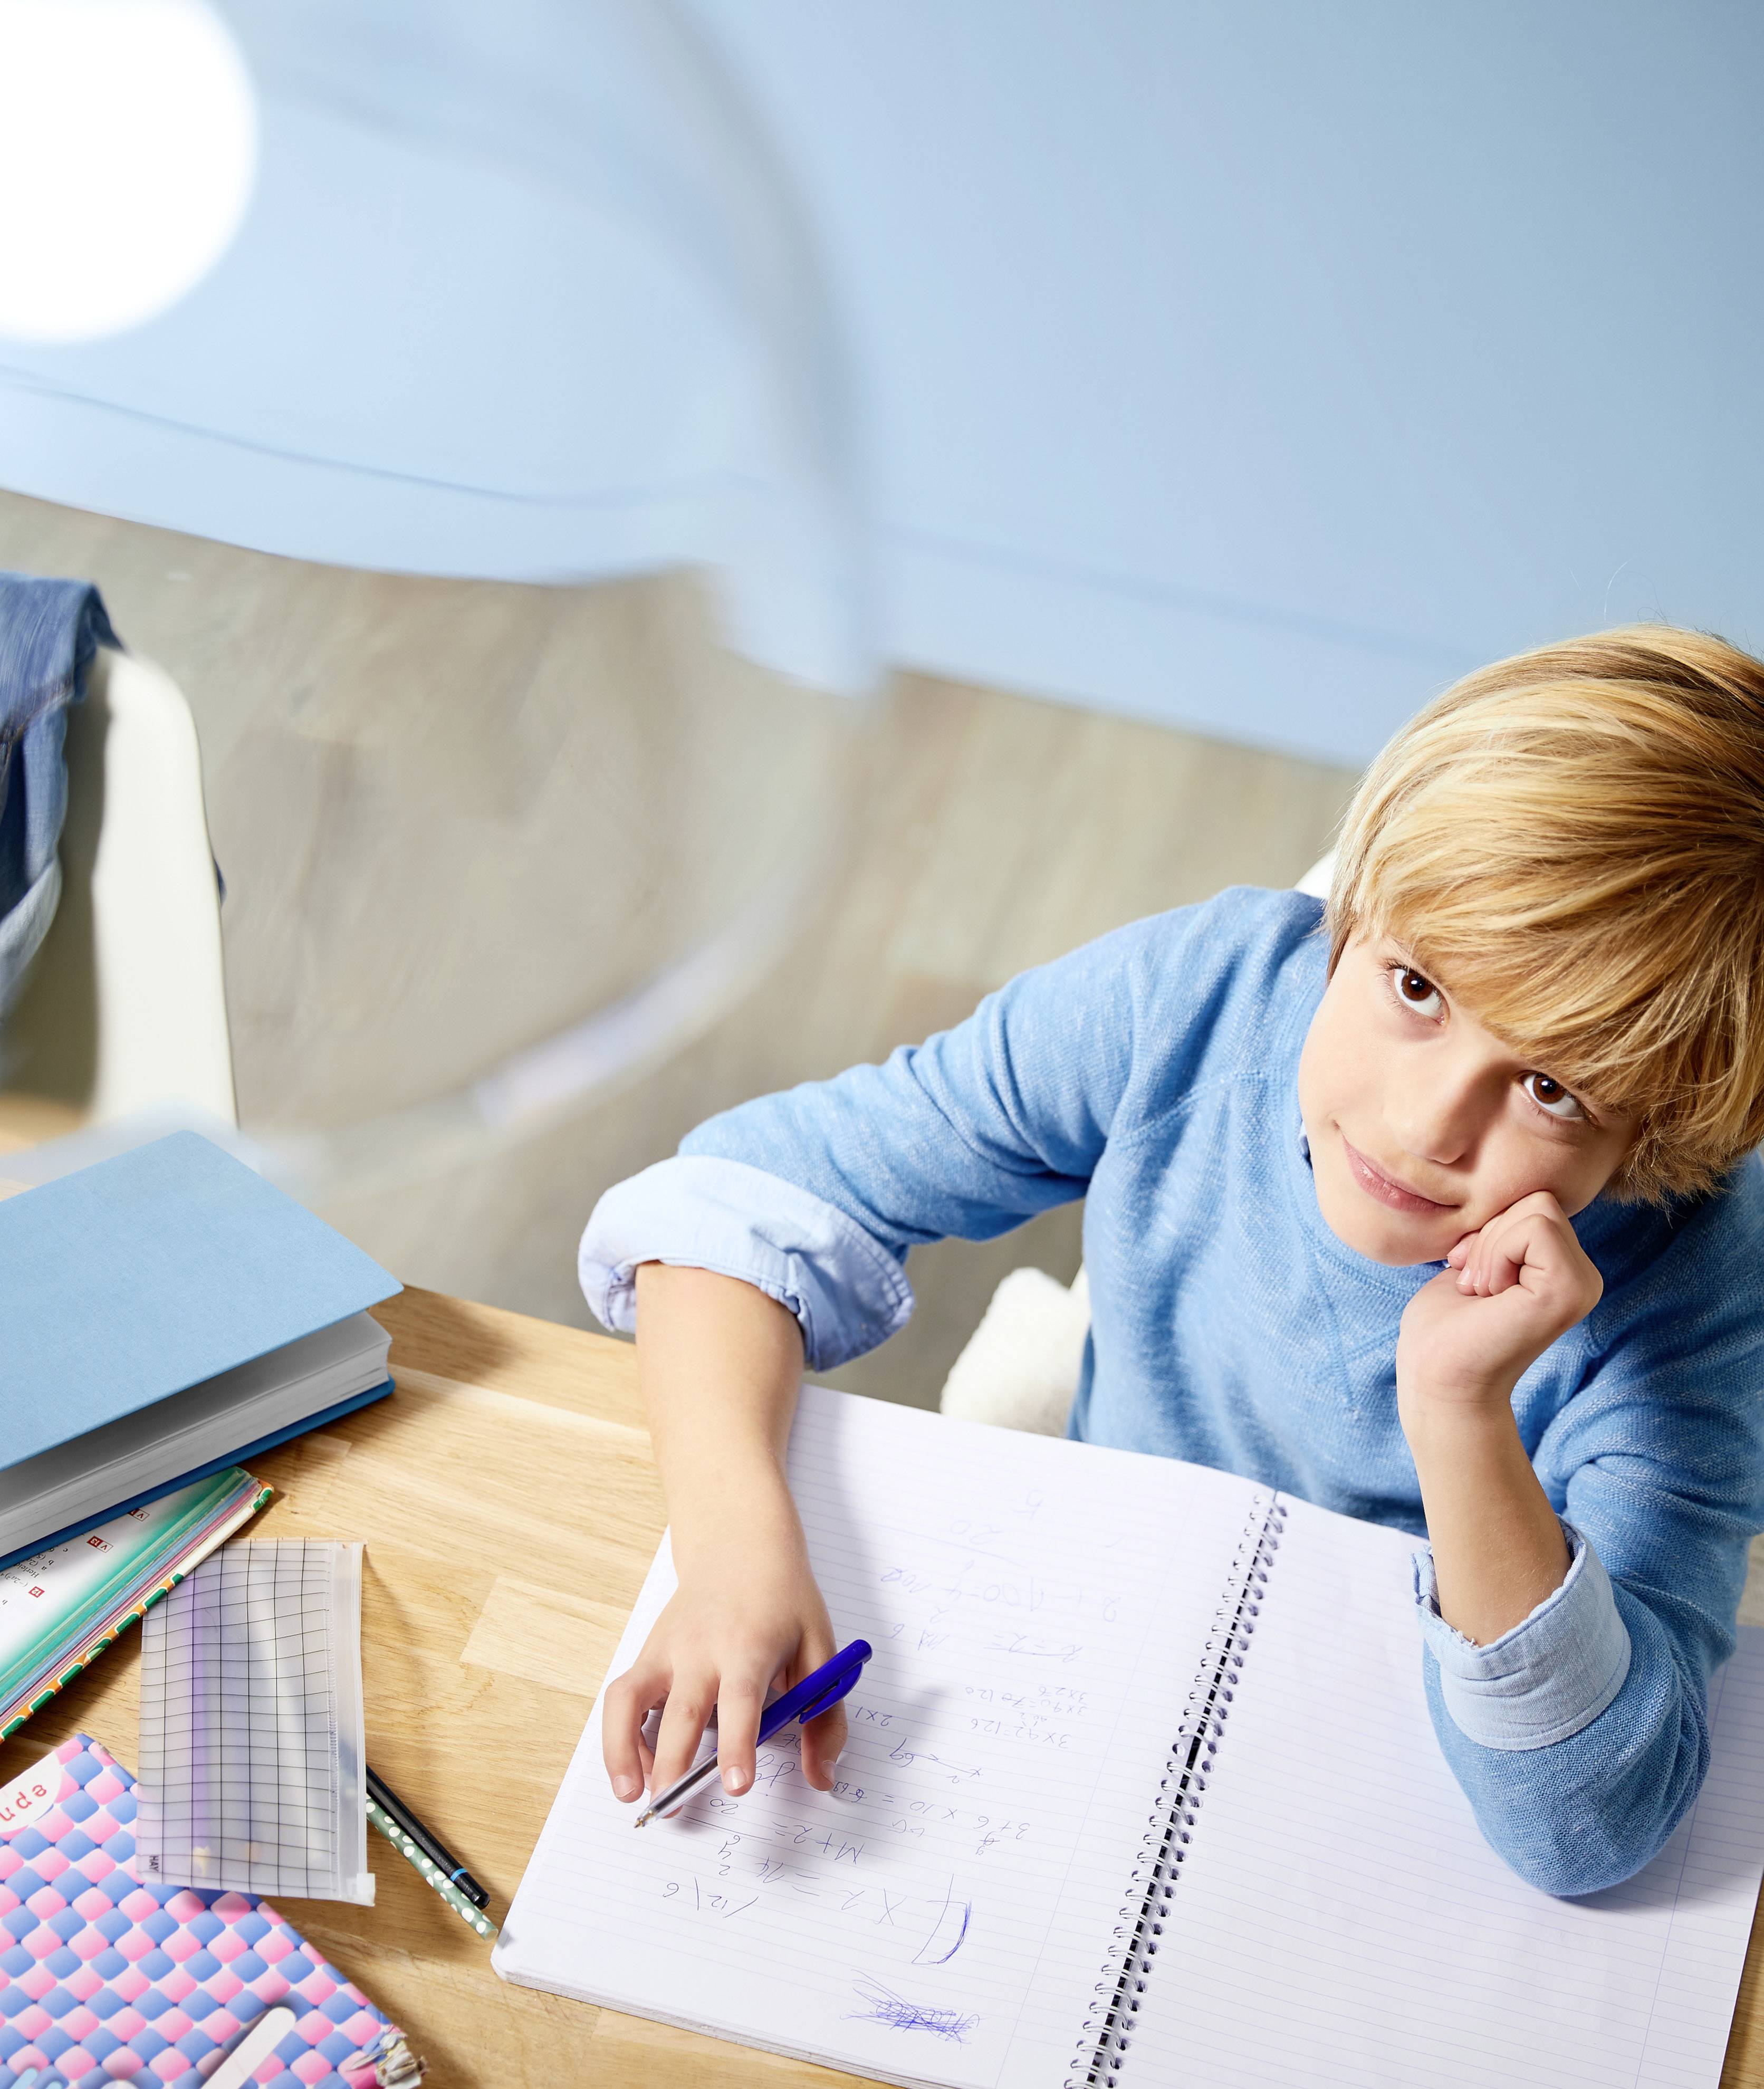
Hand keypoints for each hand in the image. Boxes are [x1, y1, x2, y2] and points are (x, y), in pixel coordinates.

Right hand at [601, 1526, 845, 1809]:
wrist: (740, 1544)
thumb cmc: (783, 1600)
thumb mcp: (821, 1648)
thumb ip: (826, 1717)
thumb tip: (822, 1778)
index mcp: (749, 1645)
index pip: (741, 1699)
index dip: (738, 1743)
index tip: (737, 1785)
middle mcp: (701, 1648)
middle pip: (683, 1710)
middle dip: (674, 1762)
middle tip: (672, 1807)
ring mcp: (667, 1649)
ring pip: (632, 1699)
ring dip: (624, 1750)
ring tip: (632, 1796)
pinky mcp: (647, 1653)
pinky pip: (621, 1696)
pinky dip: (618, 1735)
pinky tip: (632, 1768)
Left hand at [1397, 1190, 1602, 1414]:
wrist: (1438, 1378)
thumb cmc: (1446, 1326)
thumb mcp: (1478, 1261)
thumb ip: (1504, 1231)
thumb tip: (1509, 1191)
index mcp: (1563, 1269)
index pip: (1535, 1202)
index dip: (1491, 1229)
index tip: (1471, 1273)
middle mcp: (1584, 1276)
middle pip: (1538, 1200)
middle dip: (1490, 1235)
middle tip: (1477, 1286)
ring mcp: (1582, 1284)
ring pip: (1536, 1209)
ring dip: (1490, 1247)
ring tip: (1483, 1293)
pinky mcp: (1569, 1291)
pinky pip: (1534, 1228)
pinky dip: (1497, 1253)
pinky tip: (1491, 1296)